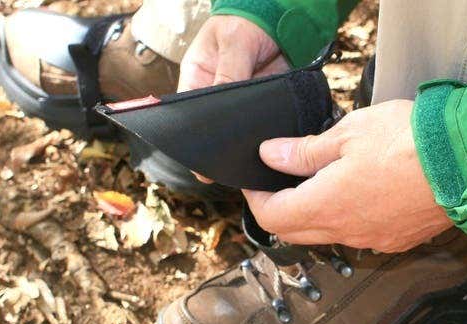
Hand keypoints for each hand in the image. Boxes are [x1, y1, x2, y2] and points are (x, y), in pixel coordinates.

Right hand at [178, 15, 288, 182]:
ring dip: (245, 139)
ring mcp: (239, 101)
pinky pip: (262, 123)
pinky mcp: (261, 104)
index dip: (191, 137)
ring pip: (239, 128)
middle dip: (220, 143)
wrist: (279, 17)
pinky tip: (270, 144)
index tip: (198, 162)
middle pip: (214, 126)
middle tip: (226, 164)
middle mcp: (216, 93)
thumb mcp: (233, 43)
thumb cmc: (247, 21)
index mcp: (198, 78)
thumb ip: (229, 74)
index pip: (187, 113)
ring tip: (248, 158)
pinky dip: (266, 132)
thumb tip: (222, 105)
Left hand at [243, 100, 453, 252]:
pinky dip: (348, 218)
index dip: (256, 199)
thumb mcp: (347, 134)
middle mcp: (346, 231)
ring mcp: (374, 239)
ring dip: (316, 214)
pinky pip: (360, 235)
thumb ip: (303, 151)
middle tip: (281, 183)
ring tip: (324, 181)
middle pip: (295, 232)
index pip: (272, 216)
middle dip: (281, 209)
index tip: (255, 181)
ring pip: (329, 234)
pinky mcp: (398, 240)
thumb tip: (269, 155)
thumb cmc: (409, 141)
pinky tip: (362, 194)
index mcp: (326, 205)